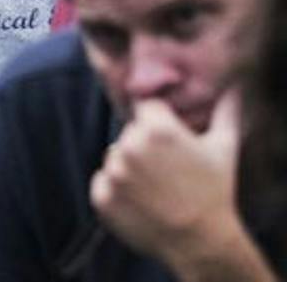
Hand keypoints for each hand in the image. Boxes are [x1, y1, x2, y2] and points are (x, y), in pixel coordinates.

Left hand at [92, 94, 256, 274]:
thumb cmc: (215, 193)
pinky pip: (102, 183)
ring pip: (114, 158)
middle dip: (145, 147)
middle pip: (130, 134)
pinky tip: (141, 202)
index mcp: (155, 129)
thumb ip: (225, 113)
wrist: (201, 243)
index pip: (146, 108)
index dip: (160, 123)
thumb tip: (233, 90)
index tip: (173, 144)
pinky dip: (116, 191)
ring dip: (129, 168)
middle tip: (169, 172)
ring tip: (157, 190)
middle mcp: (128, 146)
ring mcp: (112, 172)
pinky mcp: (100, 196)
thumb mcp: (224, 149)